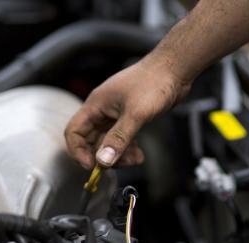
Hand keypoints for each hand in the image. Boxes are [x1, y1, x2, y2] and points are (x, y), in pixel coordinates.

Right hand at [65, 57, 190, 168]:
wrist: (174, 70)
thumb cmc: (153, 83)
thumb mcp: (135, 114)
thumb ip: (118, 138)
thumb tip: (103, 161)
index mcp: (96, 106)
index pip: (74, 131)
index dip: (78, 151)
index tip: (91, 166)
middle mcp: (102, 111)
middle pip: (90, 141)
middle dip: (102, 156)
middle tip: (118, 164)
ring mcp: (115, 115)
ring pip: (107, 142)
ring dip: (118, 155)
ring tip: (134, 159)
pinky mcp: (128, 118)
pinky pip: (121, 139)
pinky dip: (128, 149)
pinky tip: (139, 154)